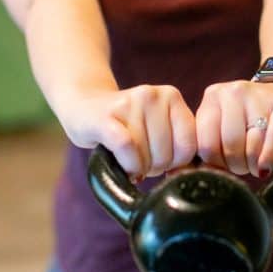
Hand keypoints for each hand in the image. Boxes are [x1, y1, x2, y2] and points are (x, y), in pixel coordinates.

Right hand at [58, 85, 197, 179]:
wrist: (83, 104)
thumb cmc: (126, 126)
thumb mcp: (158, 125)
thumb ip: (178, 141)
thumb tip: (189, 176)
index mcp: (172, 96)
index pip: (190, 145)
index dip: (178, 163)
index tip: (164, 164)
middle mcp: (152, 95)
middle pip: (167, 153)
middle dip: (155, 167)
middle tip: (141, 161)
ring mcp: (128, 104)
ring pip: (146, 154)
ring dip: (138, 168)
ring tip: (129, 160)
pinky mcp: (104, 118)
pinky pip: (126, 147)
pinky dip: (129, 165)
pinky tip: (124, 167)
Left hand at [195, 80, 272, 177]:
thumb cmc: (251, 120)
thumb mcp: (224, 124)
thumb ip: (209, 143)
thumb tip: (196, 175)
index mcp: (212, 97)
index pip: (205, 144)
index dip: (215, 164)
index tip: (224, 165)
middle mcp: (234, 92)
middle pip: (230, 147)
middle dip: (237, 166)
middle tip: (243, 166)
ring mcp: (260, 96)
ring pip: (251, 147)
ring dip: (253, 165)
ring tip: (256, 163)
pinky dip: (269, 159)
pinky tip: (267, 166)